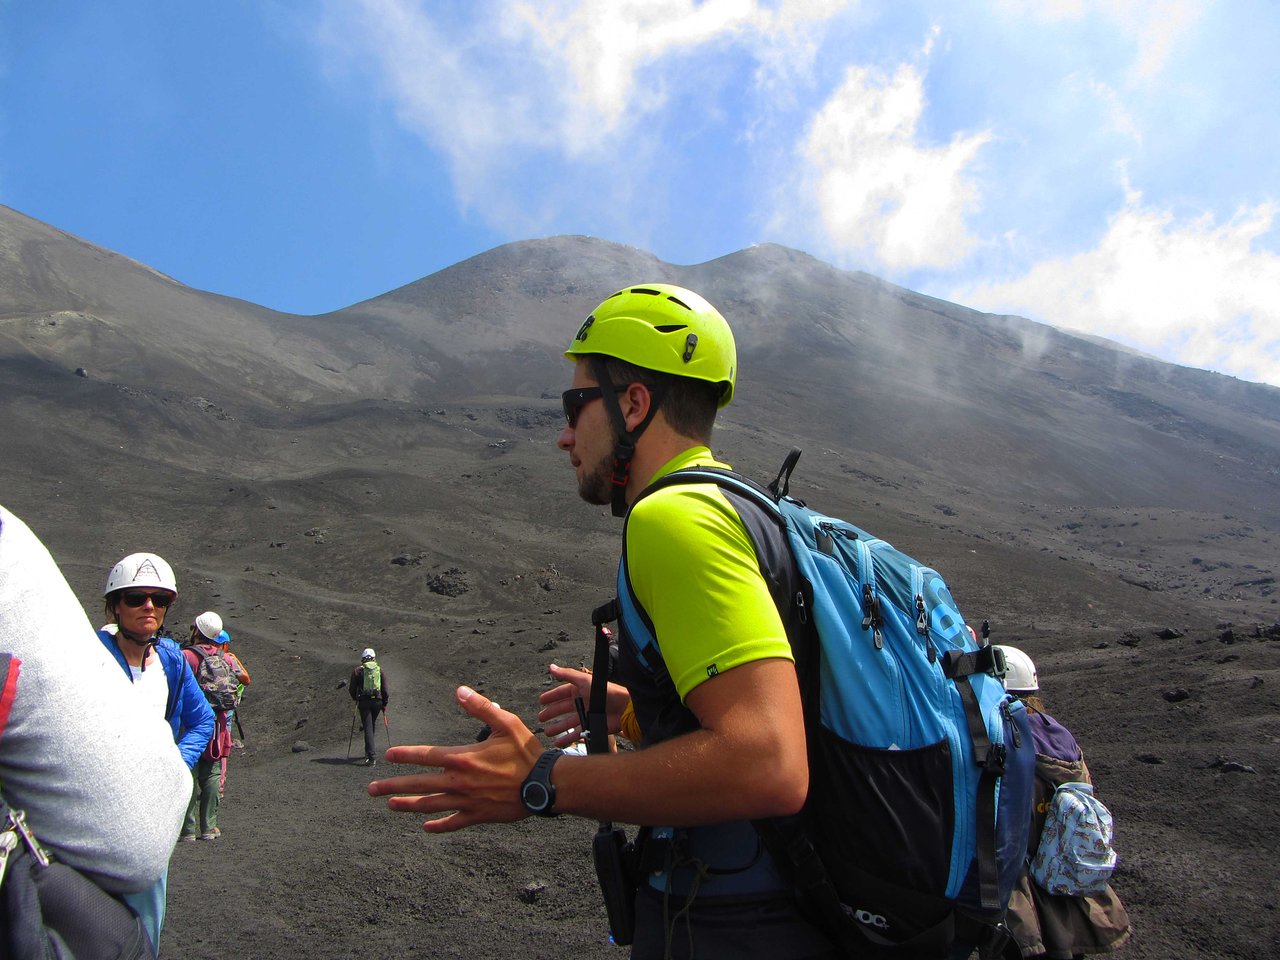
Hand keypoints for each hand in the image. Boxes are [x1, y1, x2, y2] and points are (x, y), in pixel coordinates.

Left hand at [368, 686, 542, 832]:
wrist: (544, 785)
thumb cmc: (526, 752)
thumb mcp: (506, 723)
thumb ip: (480, 707)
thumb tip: (459, 690)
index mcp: (463, 758)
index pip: (426, 756)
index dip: (404, 755)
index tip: (387, 756)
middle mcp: (459, 782)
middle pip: (419, 784)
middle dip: (392, 786)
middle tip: (371, 790)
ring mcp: (466, 801)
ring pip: (430, 805)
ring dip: (408, 806)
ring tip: (390, 805)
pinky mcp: (477, 816)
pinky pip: (453, 823)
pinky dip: (438, 826)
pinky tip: (426, 828)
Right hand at [537, 663, 630, 747]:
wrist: (623, 708)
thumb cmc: (605, 691)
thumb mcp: (584, 680)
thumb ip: (567, 675)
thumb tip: (551, 667)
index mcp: (579, 690)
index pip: (561, 693)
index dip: (551, 697)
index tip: (541, 701)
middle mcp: (582, 702)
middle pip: (563, 709)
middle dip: (552, 713)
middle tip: (541, 718)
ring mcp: (586, 715)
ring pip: (568, 722)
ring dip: (557, 727)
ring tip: (548, 732)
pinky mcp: (591, 726)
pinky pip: (576, 733)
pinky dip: (567, 738)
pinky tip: (559, 742)